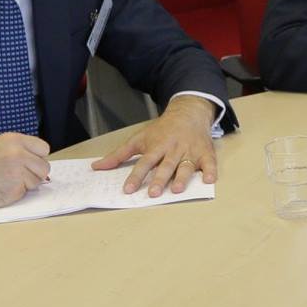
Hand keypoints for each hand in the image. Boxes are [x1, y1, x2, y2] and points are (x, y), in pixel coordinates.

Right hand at [0, 132, 50, 210]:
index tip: (29, 161)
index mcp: (15, 140)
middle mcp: (18, 154)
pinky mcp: (14, 190)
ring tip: (6, 180)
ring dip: (26, 184)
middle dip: (34, 172)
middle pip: (44, 167)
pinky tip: (2, 188)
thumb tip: (40, 161)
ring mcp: (17, 173)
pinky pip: (25, 192)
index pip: (44, 149)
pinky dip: (16, 193)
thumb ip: (21, 150)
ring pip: (37, 181)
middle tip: (17, 174)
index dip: (37, 157)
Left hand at [92, 95, 219, 196]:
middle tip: (153, 193)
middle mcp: (173, 150)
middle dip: (160, 180)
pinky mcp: (205, 153)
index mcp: (156, 147)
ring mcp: (190, 151)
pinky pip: (209, 163)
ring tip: (177, 190)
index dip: (136, 176)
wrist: (188, 113)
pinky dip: (210, 171)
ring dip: (182, 178)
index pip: (144, 163)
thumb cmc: (162, 130)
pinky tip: (209, 180)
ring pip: (185, 166)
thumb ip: (119, 155)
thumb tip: (96, 167)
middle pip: (165, 166)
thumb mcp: (139, 139)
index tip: (128, 189)